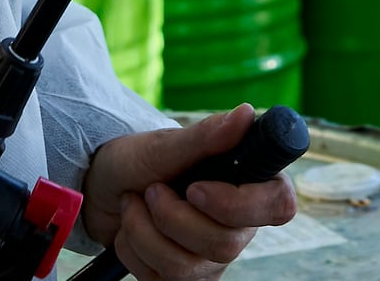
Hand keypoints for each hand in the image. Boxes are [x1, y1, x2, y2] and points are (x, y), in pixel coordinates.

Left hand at [81, 104, 297, 280]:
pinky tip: (131, 229)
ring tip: (134, 204)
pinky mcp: (185, 278)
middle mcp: (238, 225)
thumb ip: (206, 136)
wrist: (101, 188)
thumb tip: (246, 114)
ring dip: (145, 231)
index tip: (197, 188)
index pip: (278, 205)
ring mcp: (211, 257)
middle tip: (152, 189)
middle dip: (172, 217)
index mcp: (247, 184)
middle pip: (225, 244)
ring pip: (187, 268)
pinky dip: (134, 252)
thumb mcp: (164, 145)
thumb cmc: (138, 160)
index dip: (240, 204)